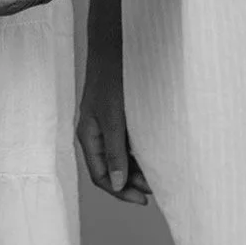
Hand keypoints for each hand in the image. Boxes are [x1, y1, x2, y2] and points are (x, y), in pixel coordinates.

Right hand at [76, 41, 149, 205]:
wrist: (115, 45)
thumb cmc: (112, 77)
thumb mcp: (114, 117)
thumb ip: (115, 150)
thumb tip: (117, 183)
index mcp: (88, 136)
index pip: (101, 176)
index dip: (120, 192)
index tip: (143, 199)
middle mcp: (95, 133)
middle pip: (110, 169)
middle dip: (131, 182)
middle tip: (155, 188)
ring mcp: (105, 124)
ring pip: (120, 157)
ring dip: (136, 169)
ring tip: (157, 175)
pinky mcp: (116, 115)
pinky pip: (125, 143)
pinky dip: (137, 153)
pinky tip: (152, 155)